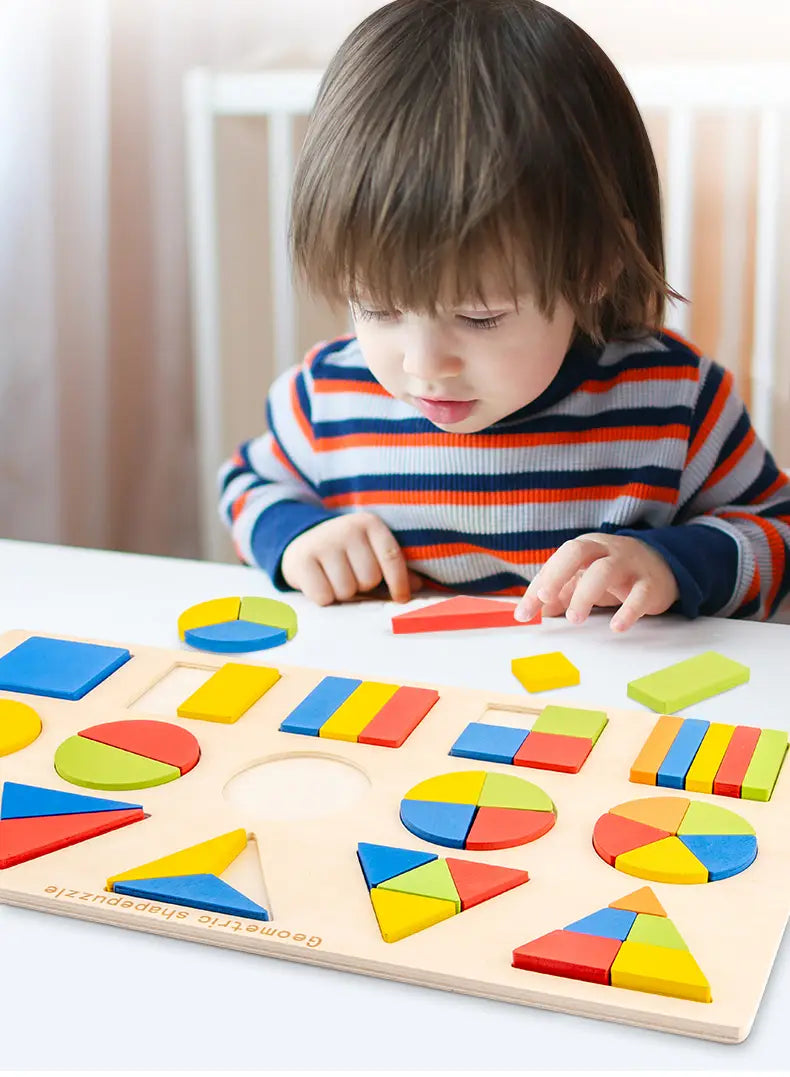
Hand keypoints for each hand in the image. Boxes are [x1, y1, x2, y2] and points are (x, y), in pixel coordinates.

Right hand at [280, 512, 420, 605]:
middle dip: (363, 586)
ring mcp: (323, 543)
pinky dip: (324, 598)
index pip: (392, 557)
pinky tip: (320, 583)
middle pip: (369, 578)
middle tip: (352, 577)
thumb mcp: (370, 551)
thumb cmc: (346, 552)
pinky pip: (323, 596)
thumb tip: (419, 585)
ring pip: (347, 590)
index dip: (399, 583)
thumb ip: (394, 567)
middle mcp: (347, 529)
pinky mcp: (302, 560)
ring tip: (335, 579)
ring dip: (343, 593)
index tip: (400, 598)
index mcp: (370, 524)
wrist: (302, 541)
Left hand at [514, 533, 678, 631]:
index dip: (538, 586)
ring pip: (605, 571)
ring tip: (575, 619)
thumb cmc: (613, 574)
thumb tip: (526, 613)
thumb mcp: (582, 579)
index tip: (523, 613)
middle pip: (577, 552)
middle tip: (546, 599)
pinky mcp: (650, 583)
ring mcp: (629, 564)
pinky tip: (616, 626)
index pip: (555, 562)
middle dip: (558, 574)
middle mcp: (605, 550)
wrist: (663, 566)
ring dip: (586, 594)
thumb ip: (556, 595)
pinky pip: (640, 593)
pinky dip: (628, 610)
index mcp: (585, 547)